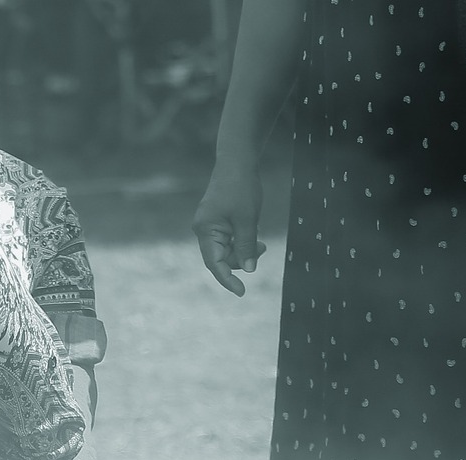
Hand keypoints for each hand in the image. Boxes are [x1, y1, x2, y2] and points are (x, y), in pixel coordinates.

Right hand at [192, 164, 266, 296]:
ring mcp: (209, 226)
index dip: (228, 279)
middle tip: (262, 248)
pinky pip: (227, 240)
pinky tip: (251, 232)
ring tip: (260, 240)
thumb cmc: (241, 187)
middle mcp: (203, 230)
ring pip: (225, 250)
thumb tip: (249, 269)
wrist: (237, 161)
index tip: (242, 292)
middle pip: (220, 258)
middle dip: (241, 259)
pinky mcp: (216, 221)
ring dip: (243, 250)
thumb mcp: (248, 219)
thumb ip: (246, 246)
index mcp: (205, 230)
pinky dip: (240, 241)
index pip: (215, 263)